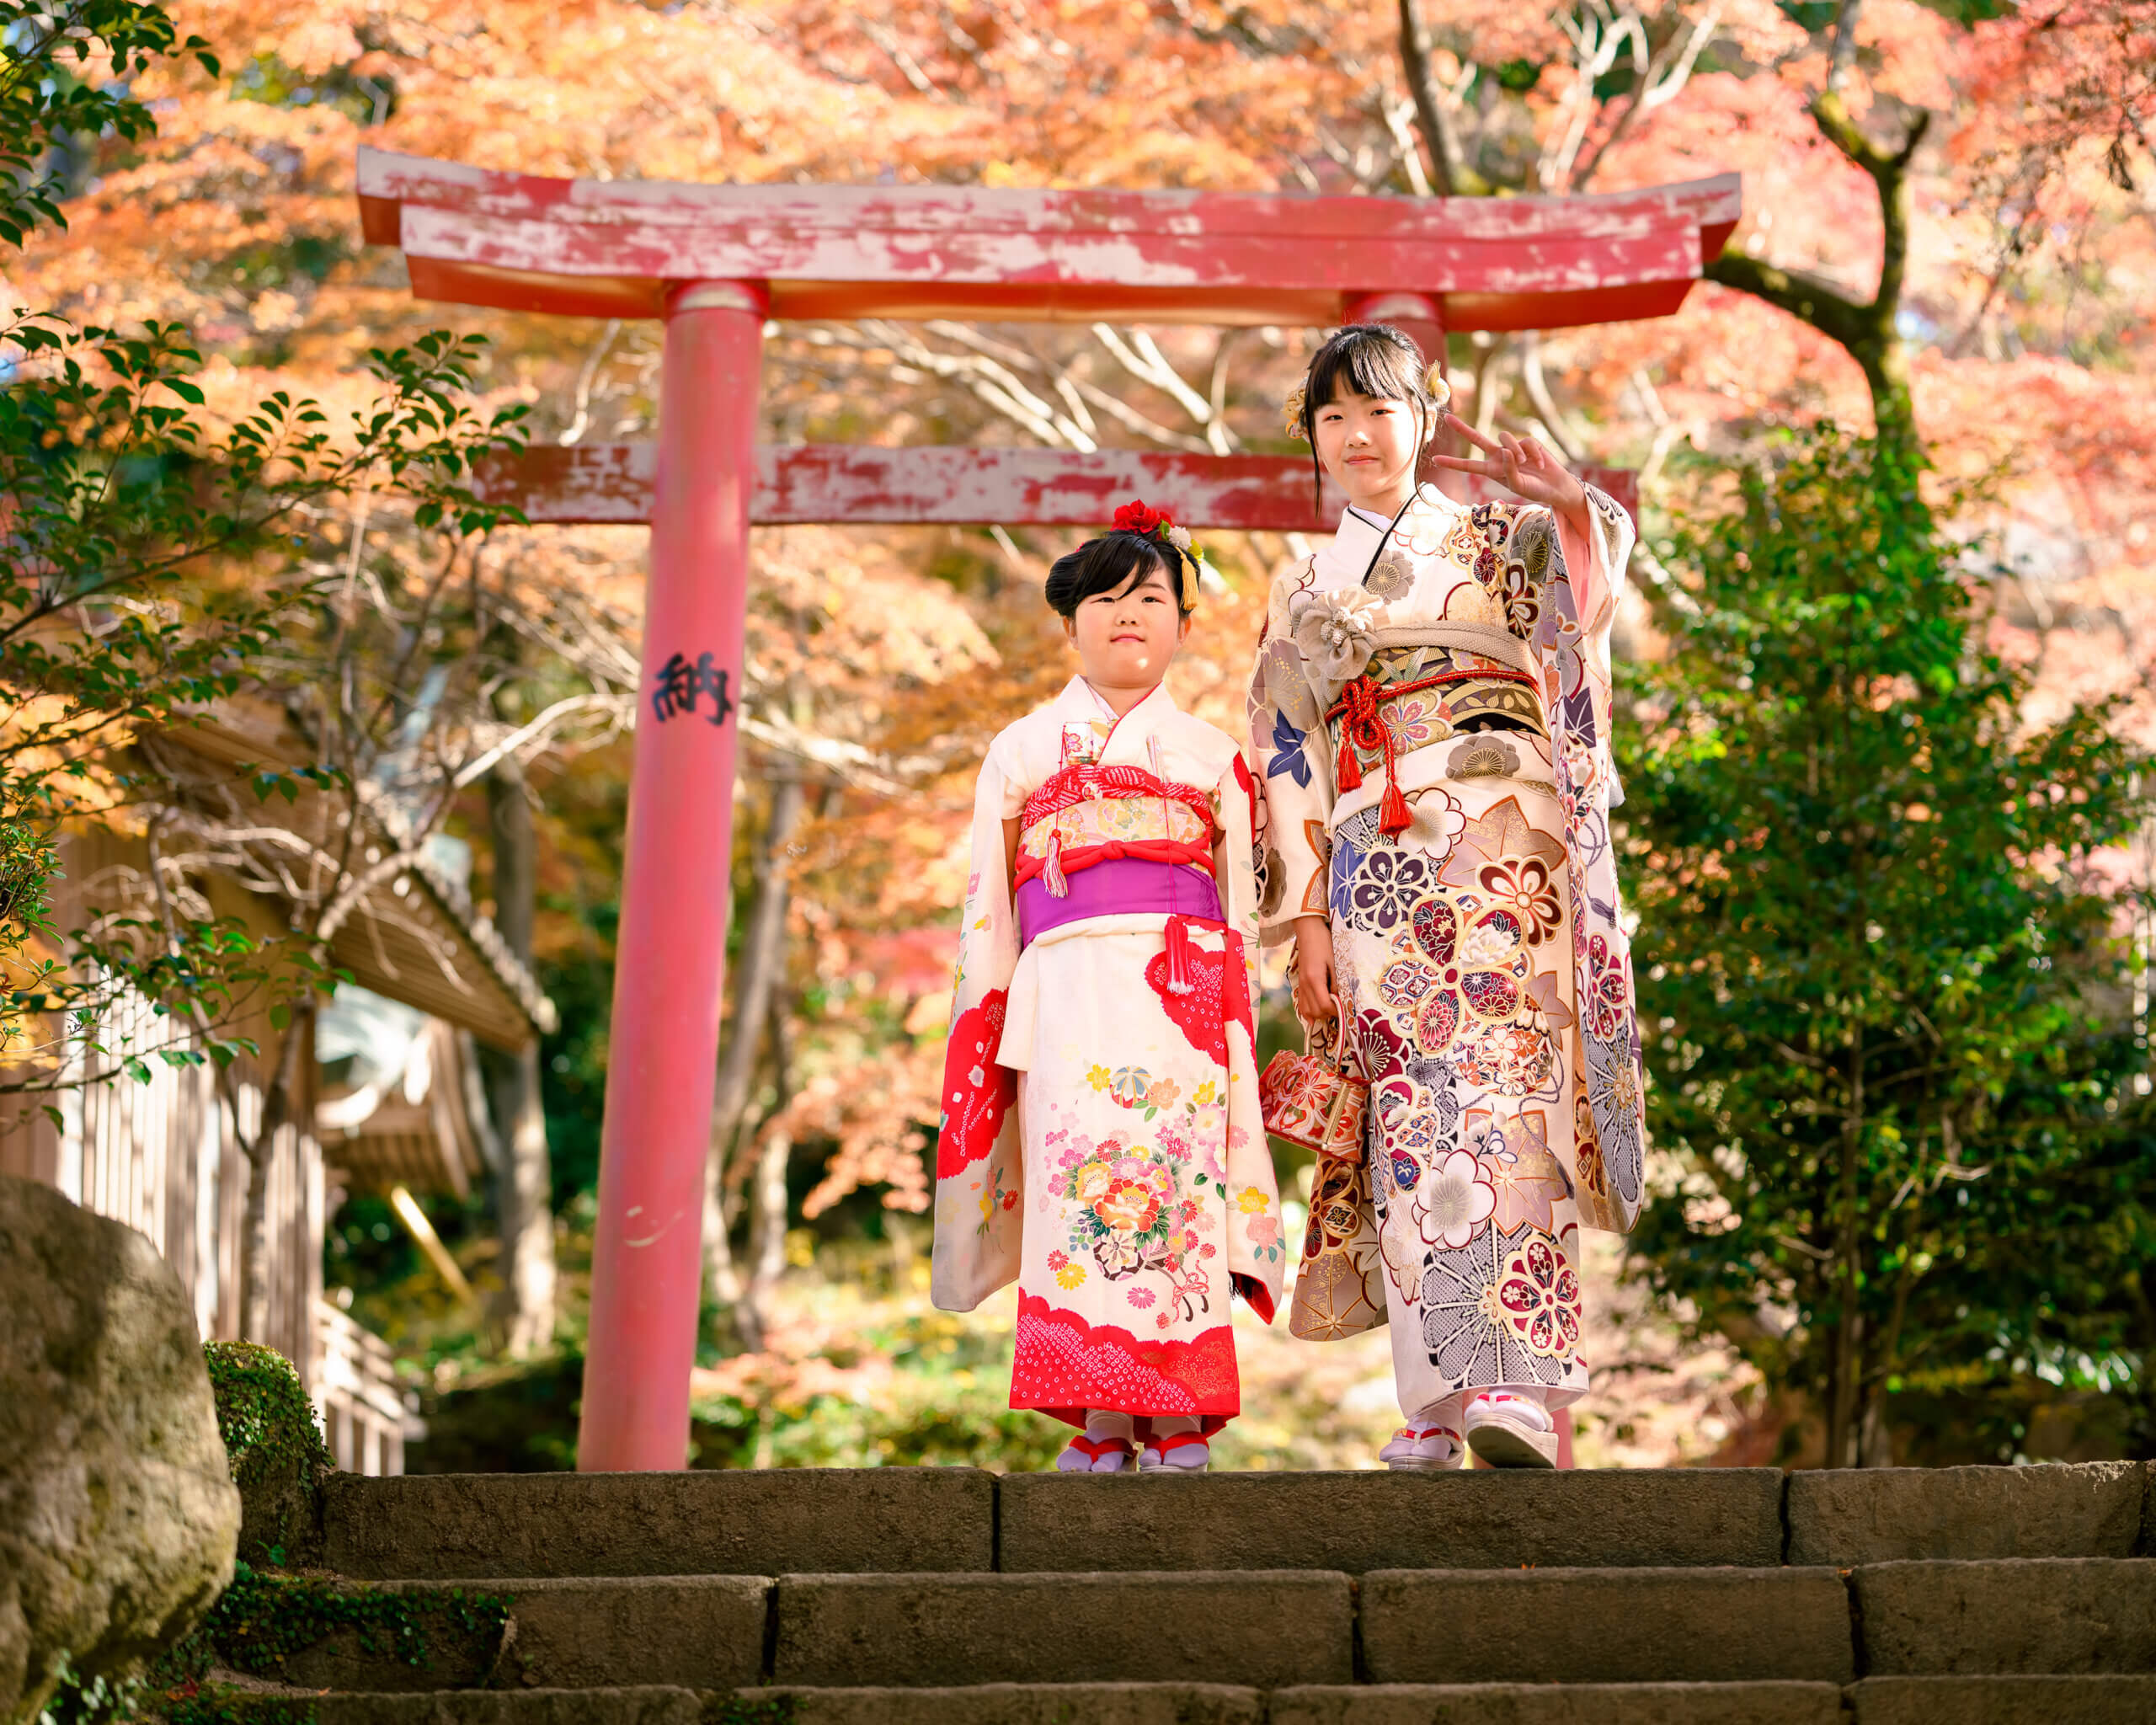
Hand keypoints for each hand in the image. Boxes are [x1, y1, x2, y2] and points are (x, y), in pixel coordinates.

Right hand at [1291, 915, 1338, 1027]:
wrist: (1309, 931)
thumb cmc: (1325, 944)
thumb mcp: (1335, 963)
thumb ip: (1337, 983)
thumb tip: (1341, 1000)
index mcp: (1315, 979)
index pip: (1325, 1005)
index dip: (1336, 1011)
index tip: (1346, 1009)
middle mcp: (1305, 984)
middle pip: (1316, 1011)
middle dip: (1329, 1014)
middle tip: (1340, 1008)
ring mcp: (1301, 984)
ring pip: (1307, 1011)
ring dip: (1320, 1014)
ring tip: (1330, 1008)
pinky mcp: (1300, 983)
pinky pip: (1301, 1003)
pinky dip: (1309, 1012)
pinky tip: (1316, 1015)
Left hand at [1430, 414, 1590, 532]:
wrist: (1554, 485)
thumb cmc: (1534, 489)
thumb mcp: (1517, 485)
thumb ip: (1508, 469)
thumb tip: (1505, 450)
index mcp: (1492, 470)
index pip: (1469, 466)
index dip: (1452, 463)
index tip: (1435, 460)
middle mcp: (1499, 457)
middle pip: (1477, 439)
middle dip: (1462, 429)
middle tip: (1447, 418)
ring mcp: (1512, 448)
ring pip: (1504, 438)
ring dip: (1515, 450)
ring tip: (1525, 464)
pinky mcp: (1527, 442)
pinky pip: (1525, 441)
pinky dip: (1533, 453)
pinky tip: (1539, 463)